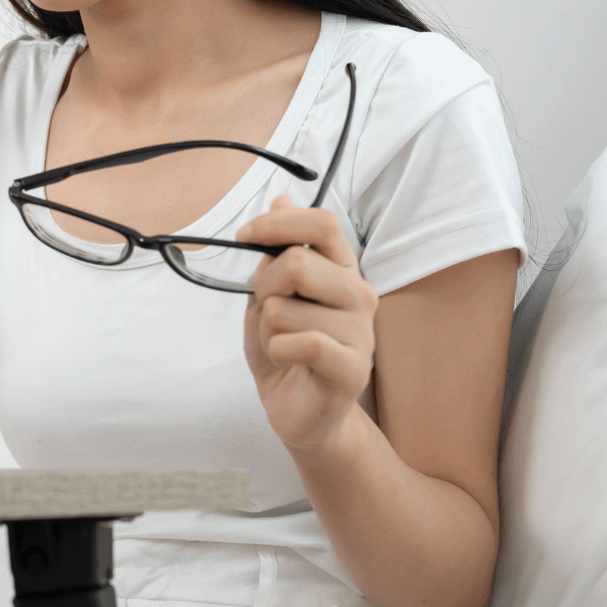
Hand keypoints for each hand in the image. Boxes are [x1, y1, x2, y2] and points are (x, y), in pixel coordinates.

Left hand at [236, 195, 378, 454]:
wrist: (296, 409)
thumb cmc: (284, 349)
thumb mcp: (269, 293)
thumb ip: (277, 250)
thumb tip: (281, 198)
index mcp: (342, 269)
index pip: (322, 223)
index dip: (277, 223)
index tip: (245, 236)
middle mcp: (359, 293)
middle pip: (297, 262)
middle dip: (263, 287)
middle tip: (266, 311)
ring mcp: (361, 332)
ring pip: (286, 308)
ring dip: (267, 328)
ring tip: (281, 343)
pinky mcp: (353, 368)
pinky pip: (303, 343)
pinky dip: (277, 350)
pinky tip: (285, 359)